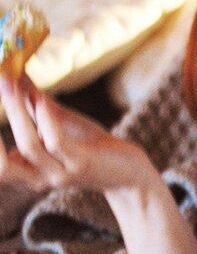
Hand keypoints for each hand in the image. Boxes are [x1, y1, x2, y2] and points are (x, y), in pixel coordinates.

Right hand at [0, 72, 145, 193]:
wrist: (128, 172)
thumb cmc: (91, 147)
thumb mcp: (58, 124)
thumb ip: (35, 105)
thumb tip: (15, 75)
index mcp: (26, 172)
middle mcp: (36, 178)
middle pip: (0, 165)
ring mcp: (58, 173)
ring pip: (27, 145)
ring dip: (16, 111)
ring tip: (7, 82)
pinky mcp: (80, 164)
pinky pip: (56, 141)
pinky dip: (45, 117)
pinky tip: (39, 97)